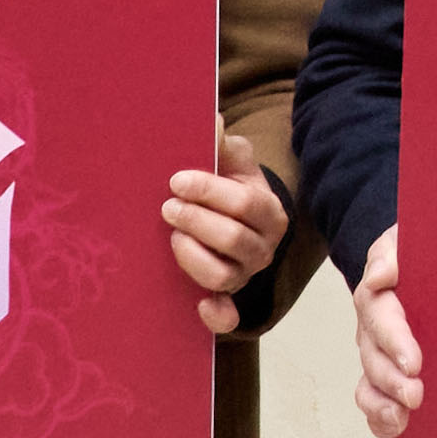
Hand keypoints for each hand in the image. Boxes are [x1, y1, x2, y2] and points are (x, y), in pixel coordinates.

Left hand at [168, 139, 291, 336]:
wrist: (233, 222)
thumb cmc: (229, 187)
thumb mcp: (233, 162)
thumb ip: (224, 145)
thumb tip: (212, 122)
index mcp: (269, 212)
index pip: (244, 203)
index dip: (209, 191)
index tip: (177, 180)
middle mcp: (264, 248)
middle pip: (234, 239)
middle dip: (196, 221)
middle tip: (166, 208)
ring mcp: (246, 275)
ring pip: (223, 275)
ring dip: (193, 256)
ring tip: (172, 237)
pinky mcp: (228, 297)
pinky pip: (227, 315)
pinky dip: (216, 315)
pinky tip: (199, 305)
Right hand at [352, 227, 423, 437]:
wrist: (433, 263)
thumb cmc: (424, 249)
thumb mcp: (410, 238)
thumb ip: (393, 252)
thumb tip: (378, 277)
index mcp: (380, 294)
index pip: (380, 316)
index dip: (394, 341)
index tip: (415, 362)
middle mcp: (374, 328)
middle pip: (373, 357)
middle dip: (391, 380)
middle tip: (415, 394)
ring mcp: (380, 354)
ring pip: (369, 383)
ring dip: (381, 404)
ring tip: (400, 418)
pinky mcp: (390, 374)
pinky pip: (375, 401)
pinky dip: (380, 419)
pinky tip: (397, 427)